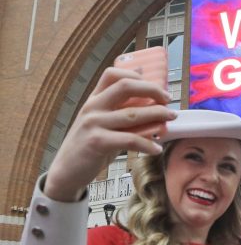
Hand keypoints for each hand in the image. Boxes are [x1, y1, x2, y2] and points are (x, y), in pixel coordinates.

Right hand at [44, 67, 176, 201]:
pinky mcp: (97, 142)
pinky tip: (156, 148)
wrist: (67, 170)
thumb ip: (120, 112)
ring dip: (157, 116)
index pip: (113, 74)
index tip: (156, 88)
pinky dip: (148, 144)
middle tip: (168, 101)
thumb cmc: (91, 145)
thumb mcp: (102, 123)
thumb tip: (151, 104)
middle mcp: (92, 106)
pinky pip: (130, 139)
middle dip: (152, 90)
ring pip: (133, 114)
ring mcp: (93, 123)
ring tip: (170, 120)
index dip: (138, 77)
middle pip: (126, 86)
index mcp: (94, 99)